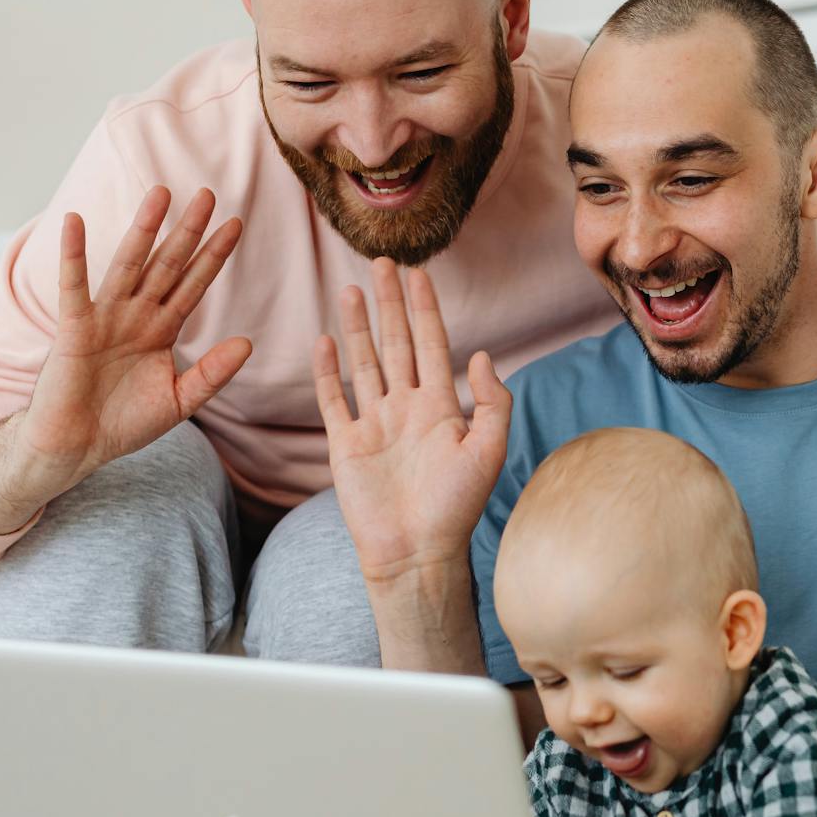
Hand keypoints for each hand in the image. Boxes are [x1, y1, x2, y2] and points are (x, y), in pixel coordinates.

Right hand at [1, 186, 251, 505]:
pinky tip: (74, 222)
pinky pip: (74, 287)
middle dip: (188, 231)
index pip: (193, 285)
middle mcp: (135, 316)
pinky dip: (72, 255)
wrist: (76, 448)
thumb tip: (247, 343)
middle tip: (209, 194)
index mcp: (161, 330)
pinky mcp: (74, 329)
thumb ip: (211, 374)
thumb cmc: (123, 424)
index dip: (213, 256)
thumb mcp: (178, 401)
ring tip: (161, 194)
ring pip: (129, 266)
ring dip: (144, 230)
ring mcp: (105, 318)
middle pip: (167, 265)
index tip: (236, 224)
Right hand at [312, 258, 511, 585]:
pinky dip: (328, 371)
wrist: (416, 554)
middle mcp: (406, 408)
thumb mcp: (489, 451)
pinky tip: (325, 341)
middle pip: (395, 342)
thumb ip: (491, 401)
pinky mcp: (347, 445)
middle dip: (390, 303)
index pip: (431, 343)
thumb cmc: (457, 508)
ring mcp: (374, 424)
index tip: (418, 272)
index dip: (425, 307)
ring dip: (359, 326)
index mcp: (440, 406)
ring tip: (350, 289)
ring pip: (364, 363)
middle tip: (381, 262)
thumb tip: (482, 354)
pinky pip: (334, 400)